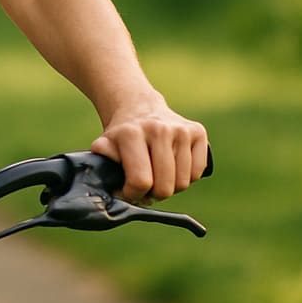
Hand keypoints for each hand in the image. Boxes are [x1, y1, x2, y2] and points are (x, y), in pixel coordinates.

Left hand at [91, 101, 207, 203]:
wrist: (140, 108)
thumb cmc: (122, 135)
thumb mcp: (105, 145)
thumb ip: (103, 164)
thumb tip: (113, 186)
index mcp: (132, 134)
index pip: (140, 182)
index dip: (133, 195)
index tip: (128, 191)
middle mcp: (158, 129)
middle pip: (164, 187)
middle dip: (153, 195)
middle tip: (145, 186)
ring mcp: (181, 130)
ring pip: (183, 183)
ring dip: (170, 187)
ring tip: (158, 175)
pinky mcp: (198, 131)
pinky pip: (197, 173)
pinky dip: (187, 177)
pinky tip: (173, 167)